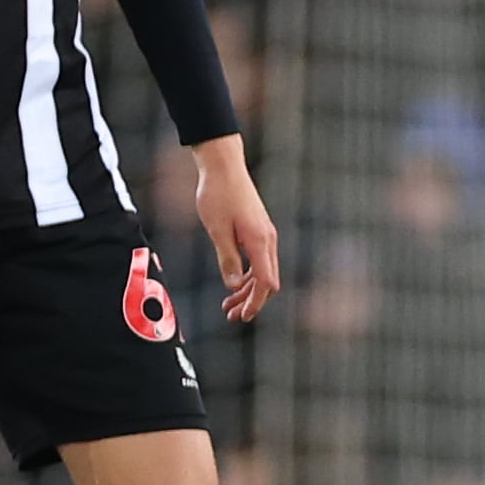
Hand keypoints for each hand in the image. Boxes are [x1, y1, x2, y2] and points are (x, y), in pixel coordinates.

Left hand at [192, 134, 280, 322]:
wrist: (224, 167)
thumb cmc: (217, 195)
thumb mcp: (216, 229)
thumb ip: (228, 258)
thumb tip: (235, 285)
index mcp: (260, 241)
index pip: (265, 281)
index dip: (256, 302)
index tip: (243, 316)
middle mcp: (268, 240)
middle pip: (267, 280)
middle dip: (251, 301)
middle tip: (232, 316)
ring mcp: (265, 235)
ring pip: (263, 271)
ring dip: (248, 290)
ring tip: (228, 305)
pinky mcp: (258, 231)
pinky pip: (259, 260)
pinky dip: (248, 274)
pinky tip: (234, 283)